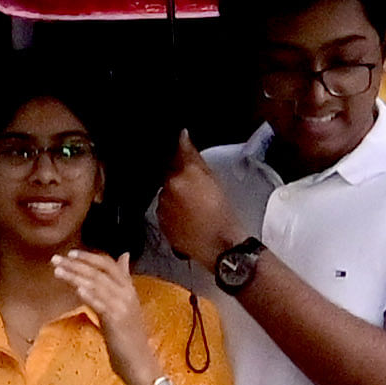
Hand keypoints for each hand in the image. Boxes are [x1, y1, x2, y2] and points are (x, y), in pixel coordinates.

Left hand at [54, 247, 160, 384]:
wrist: (139, 362)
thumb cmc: (128, 336)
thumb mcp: (125, 305)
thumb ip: (120, 282)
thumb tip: (124, 256)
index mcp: (129, 289)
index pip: (109, 265)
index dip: (90, 257)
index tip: (70, 253)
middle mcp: (127, 294)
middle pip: (100, 272)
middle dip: (76, 264)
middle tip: (56, 259)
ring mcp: (123, 307)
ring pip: (97, 285)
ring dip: (75, 276)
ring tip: (57, 271)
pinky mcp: (117, 320)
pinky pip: (101, 304)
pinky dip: (89, 295)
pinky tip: (77, 289)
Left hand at [154, 134, 239, 266]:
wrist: (220, 247)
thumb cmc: (224, 216)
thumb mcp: (214, 181)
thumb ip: (194, 157)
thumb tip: (183, 137)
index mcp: (183, 175)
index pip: (178, 153)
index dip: (181, 148)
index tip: (182, 140)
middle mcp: (168, 189)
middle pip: (170, 175)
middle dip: (180, 178)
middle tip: (198, 188)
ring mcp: (163, 207)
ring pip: (167, 194)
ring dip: (177, 196)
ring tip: (196, 207)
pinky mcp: (162, 224)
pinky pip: (166, 211)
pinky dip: (175, 212)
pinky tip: (190, 218)